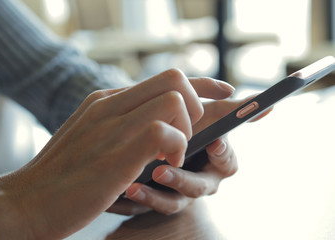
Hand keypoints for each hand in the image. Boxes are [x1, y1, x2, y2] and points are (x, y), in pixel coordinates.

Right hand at [0, 69, 227, 238]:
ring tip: (169, 155)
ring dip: (185, 129)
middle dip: (196, 104)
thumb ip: (116, 127)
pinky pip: (164, 130)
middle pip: (174, 78)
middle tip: (184, 136)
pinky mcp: (118, 152)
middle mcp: (110, 105)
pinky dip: (174, 147)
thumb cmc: (59, 177)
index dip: (199, 83)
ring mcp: (113, 125)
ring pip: (174, 99)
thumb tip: (153, 127)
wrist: (25, 202)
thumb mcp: (87, 139)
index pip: (162, 78)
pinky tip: (161, 165)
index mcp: (104, 101)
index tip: (222, 90)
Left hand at [108, 82, 270, 215]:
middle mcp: (199, 181)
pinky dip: (131, 204)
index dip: (222, 153)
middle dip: (181, 179)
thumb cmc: (185, 128)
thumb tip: (263, 104)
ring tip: (133, 189)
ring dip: (153, 197)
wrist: (152, 143)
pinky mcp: (153, 202)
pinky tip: (118, 197)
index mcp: (215, 162)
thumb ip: (225, 109)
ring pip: (171, 203)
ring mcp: (177, 195)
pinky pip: (143, 210)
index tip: (214, 142)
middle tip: (159, 171)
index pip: (226, 162)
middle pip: (197, 188)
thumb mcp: (201, 117)